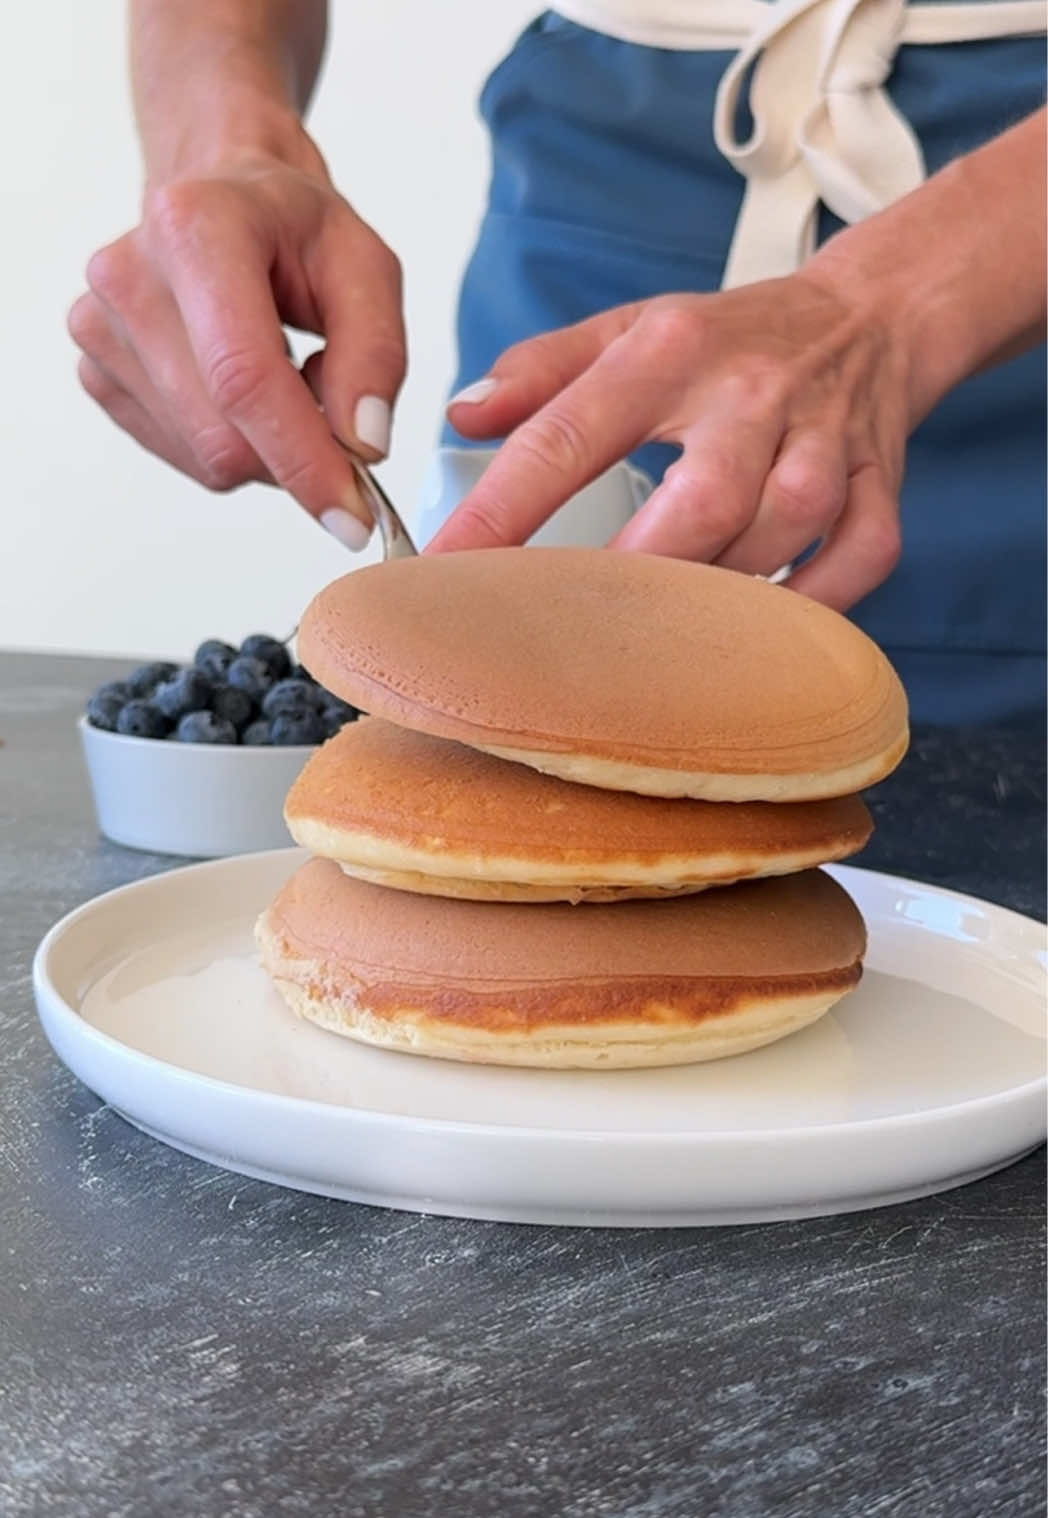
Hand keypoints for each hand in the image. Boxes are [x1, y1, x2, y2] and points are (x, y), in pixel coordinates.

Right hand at [68, 145, 404, 547]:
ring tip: (284, 377)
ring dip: (266, 447)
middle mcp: (130, 275)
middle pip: (222, 433)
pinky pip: (184, 454)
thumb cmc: (292, 229)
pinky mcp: (98, 370)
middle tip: (337, 425)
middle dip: (295, 459)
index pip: (244, 377)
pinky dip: (232, 442)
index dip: (302, 460)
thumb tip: (363, 445)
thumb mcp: (366, 269)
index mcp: (197, 228)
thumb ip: (377, 355)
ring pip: (205, 456)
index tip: (352, 515)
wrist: (222, 196)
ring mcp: (101, 327)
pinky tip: (239, 390)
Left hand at [433, 273, 914, 608]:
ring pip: (776, 539)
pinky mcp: (880, 487)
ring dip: (718, 595)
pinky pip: (855, 562)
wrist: (867, 317)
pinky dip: (814, 605)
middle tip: (570, 627)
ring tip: (663, 637)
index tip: (448, 572)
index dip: (500, 511)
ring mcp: (826, 444)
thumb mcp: (628, 329)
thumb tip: (460, 417)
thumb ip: (540, 369)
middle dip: (632, 575)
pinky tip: (763, 628)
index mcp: (670, 352)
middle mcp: (752, 396)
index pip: (568, 436)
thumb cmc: (727, 341)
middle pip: (695, 504)